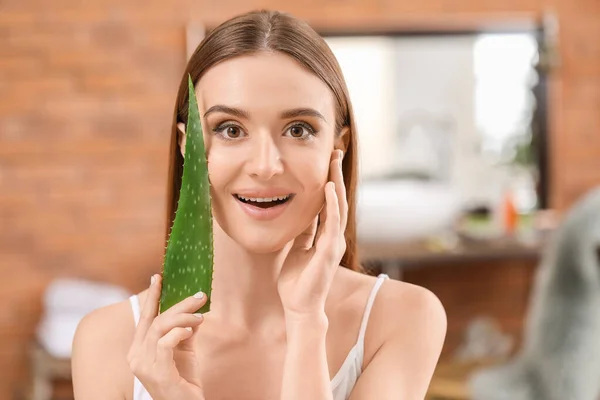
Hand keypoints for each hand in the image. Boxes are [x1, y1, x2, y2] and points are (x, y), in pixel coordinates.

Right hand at [127, 274, 206, 399]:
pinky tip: (191, 330)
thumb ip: (184, 330)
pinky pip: (165, 343)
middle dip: (179, 304)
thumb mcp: (184, 350)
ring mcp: (144, 366)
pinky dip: (179, 332)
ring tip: (200, 317)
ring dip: (184, 317)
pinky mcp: (157, 373)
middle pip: (156, 320)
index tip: (158, 277)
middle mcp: (136, 357)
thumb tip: (194, 309)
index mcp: (138, 349)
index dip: (152, 296)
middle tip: (200, 296)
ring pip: (161, 328)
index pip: (145, 318)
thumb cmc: (183, 381)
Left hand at [277, 149, 346, 319]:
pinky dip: (331, 204)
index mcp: (325, 235)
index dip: (329, 180)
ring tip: (335, 160)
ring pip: (337, 206)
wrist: (299, 307)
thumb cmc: (297, 281)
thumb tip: (303, 214)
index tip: (328, 160)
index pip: (329, 202)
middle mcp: (333, 236)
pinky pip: (332, 223)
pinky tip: (329, 187)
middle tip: (336, 150)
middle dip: (336, 174)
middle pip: (336, 199)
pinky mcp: (329, 252)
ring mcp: (333, 243)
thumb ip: (304, 232)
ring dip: (336, 182)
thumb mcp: (298, 248)